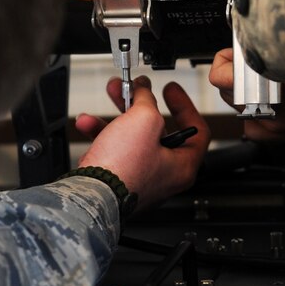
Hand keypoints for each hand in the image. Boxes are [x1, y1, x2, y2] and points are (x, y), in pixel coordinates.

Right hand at [75, 76, 209, 209]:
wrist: (91, 195)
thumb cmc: (123, 170)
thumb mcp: (144, 120)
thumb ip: (147, 100)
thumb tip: (143, 90)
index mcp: (182, 166)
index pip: (195, 131)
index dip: (184, 105)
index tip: (171, 91)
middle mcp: (162, 175)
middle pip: (157, 130)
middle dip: (141, 104)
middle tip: (133, 89)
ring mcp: (138, 178)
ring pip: (131, 138)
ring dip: (117, 114)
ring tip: (110, 97)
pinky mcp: (116, 180)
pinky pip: (112, 151)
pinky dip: (101, 134)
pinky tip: (89, 123)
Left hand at [209, 48, 284, 141]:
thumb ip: (283, 40)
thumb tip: (266, 32)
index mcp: (269, 81)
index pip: (220, 77)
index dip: (224, 61)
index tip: (234, 52)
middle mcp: (269, 108)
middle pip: (229, 93)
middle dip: (236, 76)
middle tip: (252, 61)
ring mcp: (278, 125)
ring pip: (242, 111)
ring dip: (247, 96)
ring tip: (264, 82)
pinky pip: (260, 130)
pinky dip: (261, 118)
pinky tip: (275, 105)